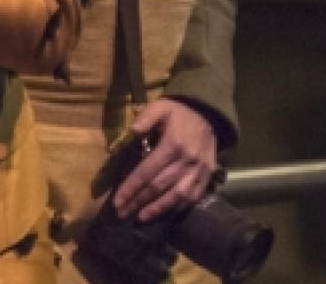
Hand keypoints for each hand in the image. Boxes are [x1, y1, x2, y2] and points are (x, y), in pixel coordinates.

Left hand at [115, 98, 221, 222]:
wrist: (208, 114)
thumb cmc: (178, 113)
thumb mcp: (159, 107)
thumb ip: (144, 118)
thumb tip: (130, 131)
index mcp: (172, 145)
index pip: (147, 171)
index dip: (131, 187)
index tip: (117, 201)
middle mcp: (186, 161)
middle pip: (159, 186)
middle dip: (138, 201)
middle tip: (122, 212)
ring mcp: (199, 170)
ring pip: (177, 196)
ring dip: (158, 209)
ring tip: (140, 217)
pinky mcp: (207, 176)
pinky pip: (193, 196)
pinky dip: (179, 207)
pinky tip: (165, 212)